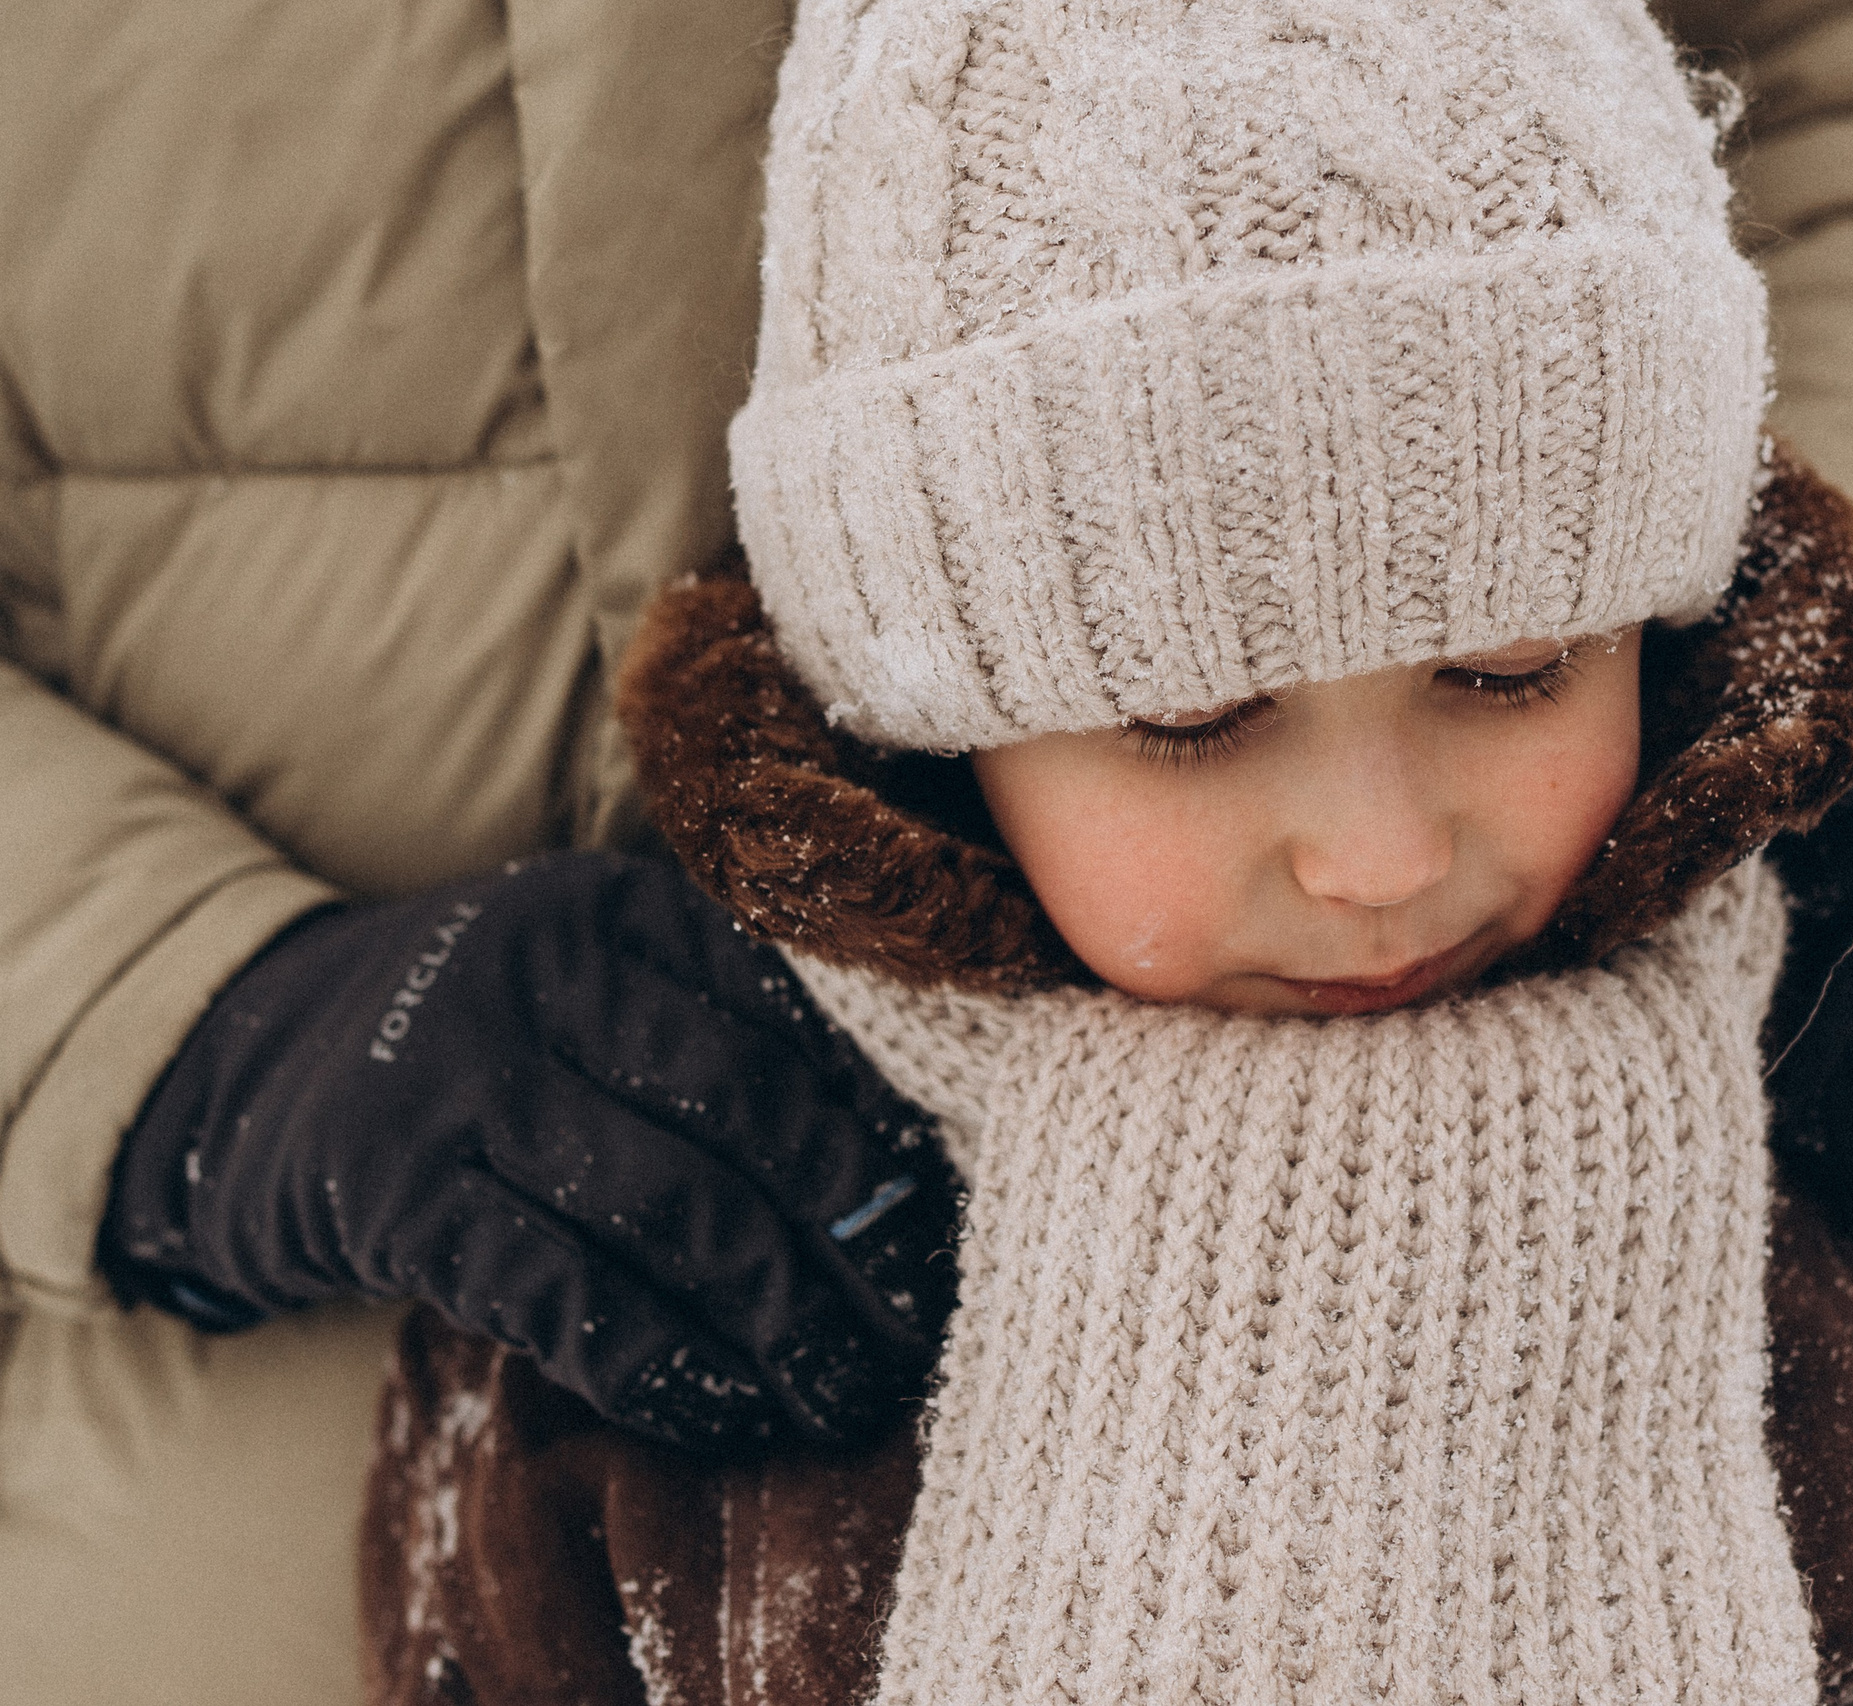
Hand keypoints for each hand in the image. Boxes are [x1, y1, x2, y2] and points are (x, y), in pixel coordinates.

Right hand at [104, 851, 960, 1451]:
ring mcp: (462, 1082)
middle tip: (921, 1319)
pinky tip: (729, 1409)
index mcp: (623, 910)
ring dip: (782, 1319)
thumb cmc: (490, 1038)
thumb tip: (918, 1153)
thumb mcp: (597, 978)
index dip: (888, 1117)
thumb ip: (725, 1019)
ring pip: (675, 1208)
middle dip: (857, 1229)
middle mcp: (546, 972)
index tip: (957, 1205)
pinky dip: (666, 1366)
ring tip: (850, 1390)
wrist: (249, 1063)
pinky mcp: (398, 1202)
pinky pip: (567, 1296)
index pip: (799, 1006)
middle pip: (752, 1108)